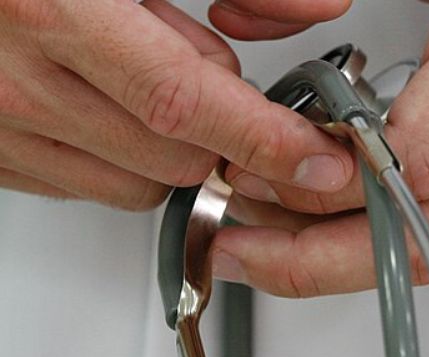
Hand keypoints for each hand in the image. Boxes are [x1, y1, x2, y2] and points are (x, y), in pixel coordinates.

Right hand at [0, 0, 354, 209]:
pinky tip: (109, 99)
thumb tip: (318, 9)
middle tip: (203, 65)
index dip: (265, 138)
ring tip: (144, 73)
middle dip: (221, 130)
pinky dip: (120, 157)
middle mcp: (10, 78)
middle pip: (172, 157)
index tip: (319, 157)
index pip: (184, 103)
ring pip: (133, 186)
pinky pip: (83, 187)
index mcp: (48, 7)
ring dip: (171, 148)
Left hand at [210, 0, 428, 294]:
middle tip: (245, 249)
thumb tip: (242, 19)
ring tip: (278, 233)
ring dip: (351, 254)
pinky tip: (347, 220)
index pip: (418, 160)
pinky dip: (399, 239)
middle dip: (322, 258)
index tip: (262, 177)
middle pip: (426, 231)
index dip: (328, 187)